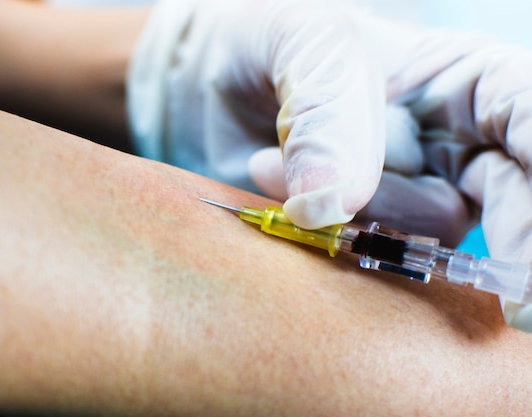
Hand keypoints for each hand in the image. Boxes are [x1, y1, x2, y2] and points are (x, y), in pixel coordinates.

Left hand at [127, 0, 531, 330]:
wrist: (206, 83)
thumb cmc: (266, 41)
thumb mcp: (302, 44)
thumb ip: (327, 110)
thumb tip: (333, 202)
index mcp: (463, 80)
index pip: (531, 118)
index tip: (530, 253)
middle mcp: (451, 142)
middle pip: (519, 198)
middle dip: (519, 244)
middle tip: (516, 301)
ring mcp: (407, 192)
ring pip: (430, 234)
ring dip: (357, 215)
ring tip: (266, 161)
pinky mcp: (360, 228)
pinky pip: (370, 254)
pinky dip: (326, 235)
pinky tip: (275, 186)